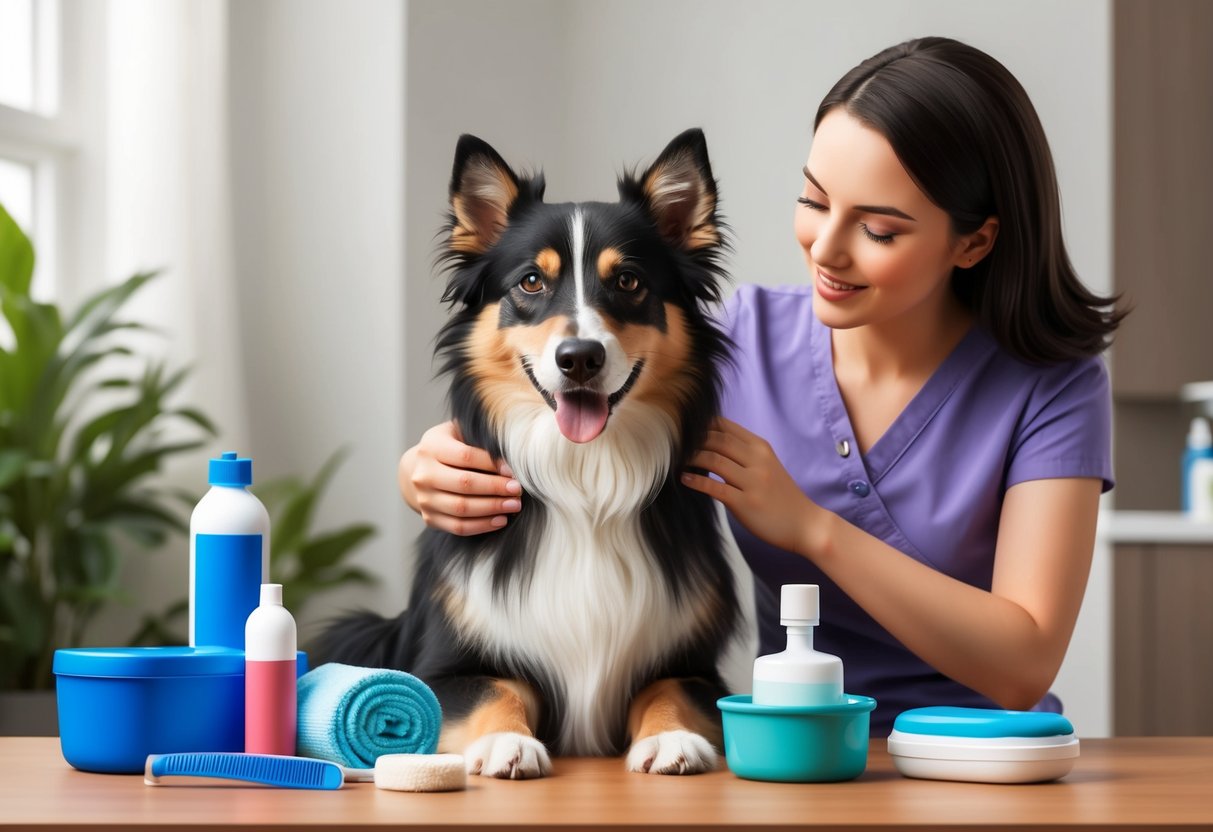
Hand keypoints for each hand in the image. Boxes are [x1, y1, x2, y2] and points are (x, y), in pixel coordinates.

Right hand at [399, 421, 521, 535]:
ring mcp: (425, 499)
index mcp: (432, 447)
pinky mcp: (430, 518)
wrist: (417, 469)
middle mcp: (424, 474)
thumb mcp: (459, 433)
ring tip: (513, 505)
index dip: (492, 464)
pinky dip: (482, 525)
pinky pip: (458, 527)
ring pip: (461, 508)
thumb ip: (480, 439)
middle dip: (495, 488)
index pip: (465, 456)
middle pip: (464, 484)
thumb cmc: (448, 447)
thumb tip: (512, 454)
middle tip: (517, 490)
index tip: (512, 471)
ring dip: (492, 508)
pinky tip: (500, 520)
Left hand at [681, 417, 820, 556]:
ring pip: (713, 460)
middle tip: (671, 444)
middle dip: (691, 440)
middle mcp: (757, 460)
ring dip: (690, 458)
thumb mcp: (767, 465)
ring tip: (673, 460)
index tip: (682, 429)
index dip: (700, 424)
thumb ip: (744, 452)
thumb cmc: (781, 496)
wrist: (806, 524)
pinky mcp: (746, 503)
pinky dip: (696, 481)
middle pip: (716, 439)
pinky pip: (715, 487)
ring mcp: (753, 481)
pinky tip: (684, 479)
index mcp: (760, 448)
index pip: (725, 426)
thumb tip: (711, 442)